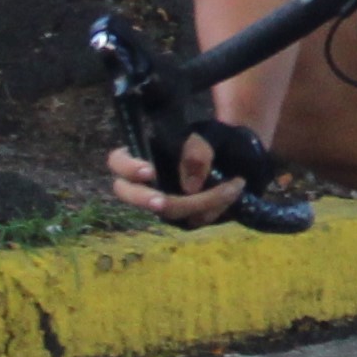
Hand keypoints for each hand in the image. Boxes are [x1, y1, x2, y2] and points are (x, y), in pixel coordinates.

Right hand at [106, 137, 245, 226]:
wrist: (238, 156)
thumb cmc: (214, 139)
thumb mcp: (208, 137)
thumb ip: (197, 152)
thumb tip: (190, 188)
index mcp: (143, 155)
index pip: (118, 161)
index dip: (127, 168)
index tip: (149, 171)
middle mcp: (147, 182)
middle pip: (128, 195)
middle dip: (144, 200)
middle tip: (161, 202)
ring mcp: (164, 202)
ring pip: (168, 212)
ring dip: (201, 202)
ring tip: (232, 185)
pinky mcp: (183, 216)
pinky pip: (193, 219)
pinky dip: (215, 208)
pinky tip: (232, 192)